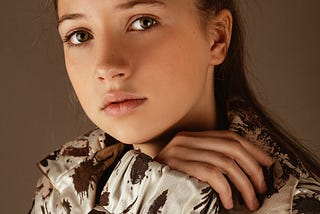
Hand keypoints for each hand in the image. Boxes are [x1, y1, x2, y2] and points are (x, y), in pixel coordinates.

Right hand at [154, 130, 272, 210]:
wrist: (145, 192)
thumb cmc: (173, 181)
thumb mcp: (195, 166)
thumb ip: (213, 159)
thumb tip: (248, 166)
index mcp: (192, 137)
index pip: (230, 136)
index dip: (253, 149)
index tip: (268, 164)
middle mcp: (186, 140)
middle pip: (232, 147)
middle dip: (253, 169)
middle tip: (261, 189)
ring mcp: (180, 152)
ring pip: (225, 163)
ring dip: (244, 185)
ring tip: (250, 201)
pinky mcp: (176, 166)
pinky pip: (211, 174)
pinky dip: (226, 190)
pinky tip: (228, 202)